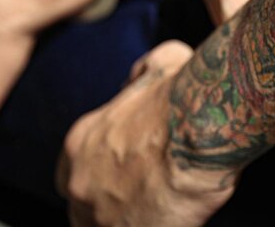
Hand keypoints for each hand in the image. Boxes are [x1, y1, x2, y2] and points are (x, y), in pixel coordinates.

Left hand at [59, 41, 233, 226]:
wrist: (202, 127)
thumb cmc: (183, 94)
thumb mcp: (159, 64)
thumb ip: (140, 75)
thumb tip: (137, 81)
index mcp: (80, 143)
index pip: (73, 174)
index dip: (99, 178)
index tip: (123, 178)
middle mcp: (80, 183)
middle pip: (84, 208)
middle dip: (109, 206)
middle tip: (143, 199)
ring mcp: (100, 217)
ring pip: (103, 226)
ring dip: (127, 220)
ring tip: (159, 211)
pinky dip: (158, 225)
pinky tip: (174, 218)